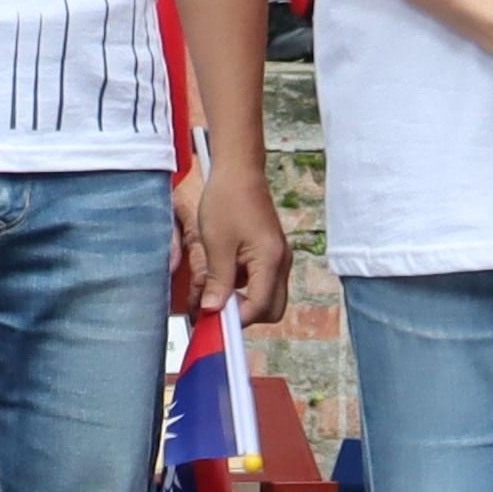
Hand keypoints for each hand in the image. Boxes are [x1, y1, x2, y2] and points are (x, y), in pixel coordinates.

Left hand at [175, 157, 288, 322]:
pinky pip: (259, 281)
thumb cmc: (228, 199)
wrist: (238, 170)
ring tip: (211, 287)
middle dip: (244, 315)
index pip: (260, 307)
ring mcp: (277, 258)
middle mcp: (280, 262)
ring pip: (265, 296)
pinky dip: (241, 285)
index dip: (236, 319)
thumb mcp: (216, 244)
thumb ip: (218, 281)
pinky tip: (220, 272)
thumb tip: (214, 310)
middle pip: (270, 309)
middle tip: (215, 308)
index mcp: (270, 260)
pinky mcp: (270, 253)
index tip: (211, 320)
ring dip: (240, 299)